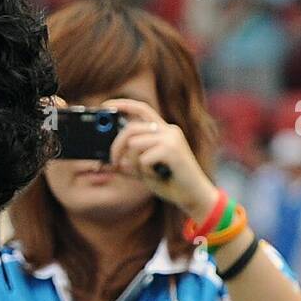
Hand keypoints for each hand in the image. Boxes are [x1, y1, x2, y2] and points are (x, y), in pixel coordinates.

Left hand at [106, 98, 218, 222]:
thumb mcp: (143, 170)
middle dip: (116, 146)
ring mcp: (172, 139)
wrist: (194, 196)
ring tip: (145, 174)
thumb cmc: (170, 183)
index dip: (123, 104)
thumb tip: (106, 160)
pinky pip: (143, 159)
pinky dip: (144, 172)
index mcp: (164, 131)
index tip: (105, 105)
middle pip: (131, 128)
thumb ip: (128, 162)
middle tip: (113, 162)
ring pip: (134, 144)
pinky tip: (158, 176)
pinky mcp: (172, 150)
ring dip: (132, 163)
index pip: (142, 109)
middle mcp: (169, 130)